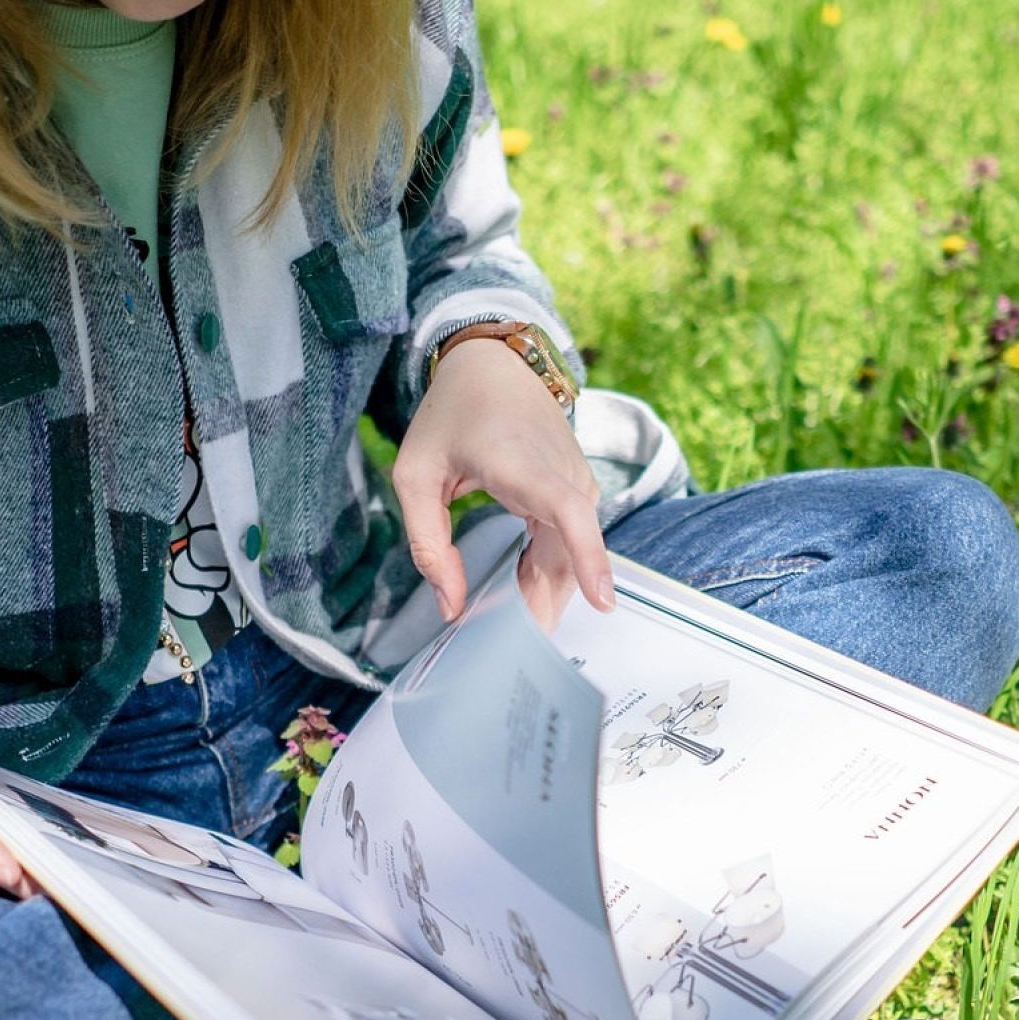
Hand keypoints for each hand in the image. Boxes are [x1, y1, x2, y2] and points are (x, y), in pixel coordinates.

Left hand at [393, 331, 615, 631]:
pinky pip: (571, 543)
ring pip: (573, 556)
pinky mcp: (577, 491)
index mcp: (521, 464)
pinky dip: (551, 574)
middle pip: (570, 555)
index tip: (603, 601)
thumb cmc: (450, 417)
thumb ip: (427, 543)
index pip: (569, 513)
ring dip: (548, 595)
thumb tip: (451, 605)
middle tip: (513, 653)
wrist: (491, 366)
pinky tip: (524, 597)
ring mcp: (576, 482)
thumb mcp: (415, 475)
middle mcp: (561, 474)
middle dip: (546, 607)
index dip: (589, 558)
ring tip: (513, 630)